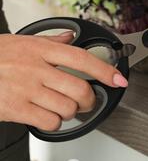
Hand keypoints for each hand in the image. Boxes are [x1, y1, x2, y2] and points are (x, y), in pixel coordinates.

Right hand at [0, 33, 127, 130]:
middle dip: (90, 99)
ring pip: (68, 108)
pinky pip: (50, 122)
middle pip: (80, 88)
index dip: (105, 70)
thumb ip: (51, 41)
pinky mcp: (15, 108)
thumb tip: (71, 37)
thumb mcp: (22, 40)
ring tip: (62, 107)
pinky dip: (54, 123)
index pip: (82, 59)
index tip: (119, 79)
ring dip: (71, 112)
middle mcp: (35, 68)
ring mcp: (25, 89)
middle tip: (87, 101)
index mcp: (40, 49)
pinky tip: (46, 115)